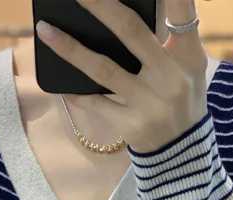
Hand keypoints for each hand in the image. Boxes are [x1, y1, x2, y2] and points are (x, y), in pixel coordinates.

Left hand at [35, 0, 213, 153]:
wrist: (184, 152)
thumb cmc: (181, 96)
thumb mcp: (187, 65)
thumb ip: (168, 35)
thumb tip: (119, 11)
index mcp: (188, 55)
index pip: (182, 13)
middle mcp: (171, 78)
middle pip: (131, 32)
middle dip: (100, 5)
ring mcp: (150, 104)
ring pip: (104, 70)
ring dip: (70, 49)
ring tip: (44, 30)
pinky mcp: (132, 126)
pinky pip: (96, 104)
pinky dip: (76, 92)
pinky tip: (59, 81)